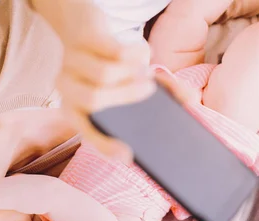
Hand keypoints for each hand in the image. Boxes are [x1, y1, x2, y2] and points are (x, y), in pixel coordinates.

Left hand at [33, 0, 154, 162]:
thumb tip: (190, 101)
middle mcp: (68, 89)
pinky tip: (143, 54)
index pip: (87, 133)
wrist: (81, 26)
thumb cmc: (107, 62)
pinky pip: (113, 51)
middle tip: (148, 89)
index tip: (129, 156)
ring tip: (146, 72)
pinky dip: (136, 53)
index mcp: (75, 109)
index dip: (106, 146)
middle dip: (127, 97)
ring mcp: (71, 64)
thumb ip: (156, 95)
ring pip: (104, 75)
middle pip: (95, 100)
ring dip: (132, 73)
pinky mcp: (83, 41)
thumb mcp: (126, 83)